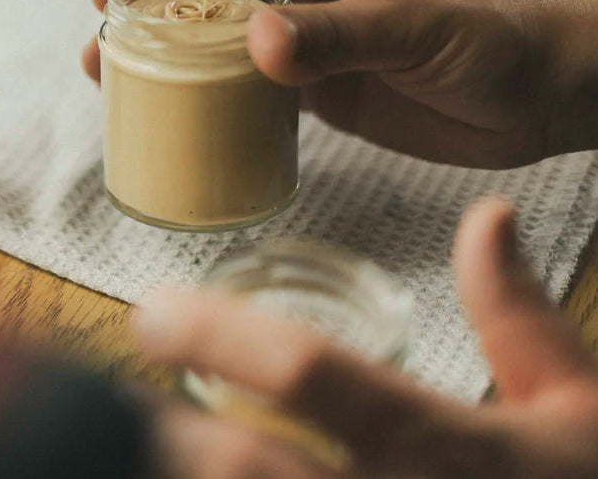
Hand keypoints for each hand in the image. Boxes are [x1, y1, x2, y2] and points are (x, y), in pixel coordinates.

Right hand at [84, 0, 597, 167]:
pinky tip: (194, 122)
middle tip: (103, 55)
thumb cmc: (499, 31)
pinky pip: (266, 100)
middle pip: (220, 6)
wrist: (549, 92)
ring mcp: (321, 51)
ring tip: (128, 90)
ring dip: (185, 69)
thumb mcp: (416, 21)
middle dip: (160, 25)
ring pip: (235, 55)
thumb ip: (338, 33)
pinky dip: (227, 108)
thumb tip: (258, 43)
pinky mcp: (333, 98)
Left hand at [135, 199, 597, 477]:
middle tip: (116, 403)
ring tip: (140, 450)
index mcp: (450, 449)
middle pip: (241, 472)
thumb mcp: (577, 401)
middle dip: (166, 437)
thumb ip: (518, 311)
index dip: (219, 337)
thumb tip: (490, 215)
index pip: (311, 374)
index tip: (155, 310)